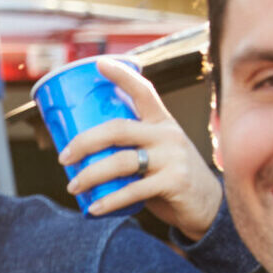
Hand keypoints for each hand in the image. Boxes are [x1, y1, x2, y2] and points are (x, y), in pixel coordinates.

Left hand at [57, 58, 222, 238]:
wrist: (208, 205)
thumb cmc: (171, 177)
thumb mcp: (158, 152)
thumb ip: (132, 147)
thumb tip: (83, 151)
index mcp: (162, 122)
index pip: (143, 91)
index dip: (122, 75)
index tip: (99, 64)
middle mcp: (168, 134)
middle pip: (118, 129)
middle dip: (85, 141)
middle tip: (63, 157)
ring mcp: (173, 157)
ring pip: (121, 161)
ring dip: (91, 175)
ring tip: (73, 186)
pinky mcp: (175, 181)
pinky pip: (133, 190)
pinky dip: (109, 201)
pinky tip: (93, 208)